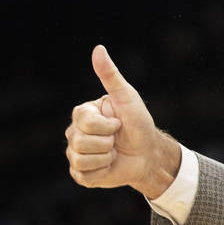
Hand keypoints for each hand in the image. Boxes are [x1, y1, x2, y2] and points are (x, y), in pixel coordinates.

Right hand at [65, 45, 179, 198]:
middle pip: (79, 141)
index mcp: (83, 114)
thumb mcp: (127, 96)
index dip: (105, 126)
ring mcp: (76, 154)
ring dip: (105, 158)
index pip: (83, 121)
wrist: (148, 153)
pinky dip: (102, 172)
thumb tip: (98, 48)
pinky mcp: (81, 174)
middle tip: (116, 140)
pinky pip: (83, 175)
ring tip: (113, 152)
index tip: (118, 123)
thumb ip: (110, 75)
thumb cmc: (138, 123)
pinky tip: (109, 165)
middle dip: (106, 142)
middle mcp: (75, 133)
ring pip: (80, 159)